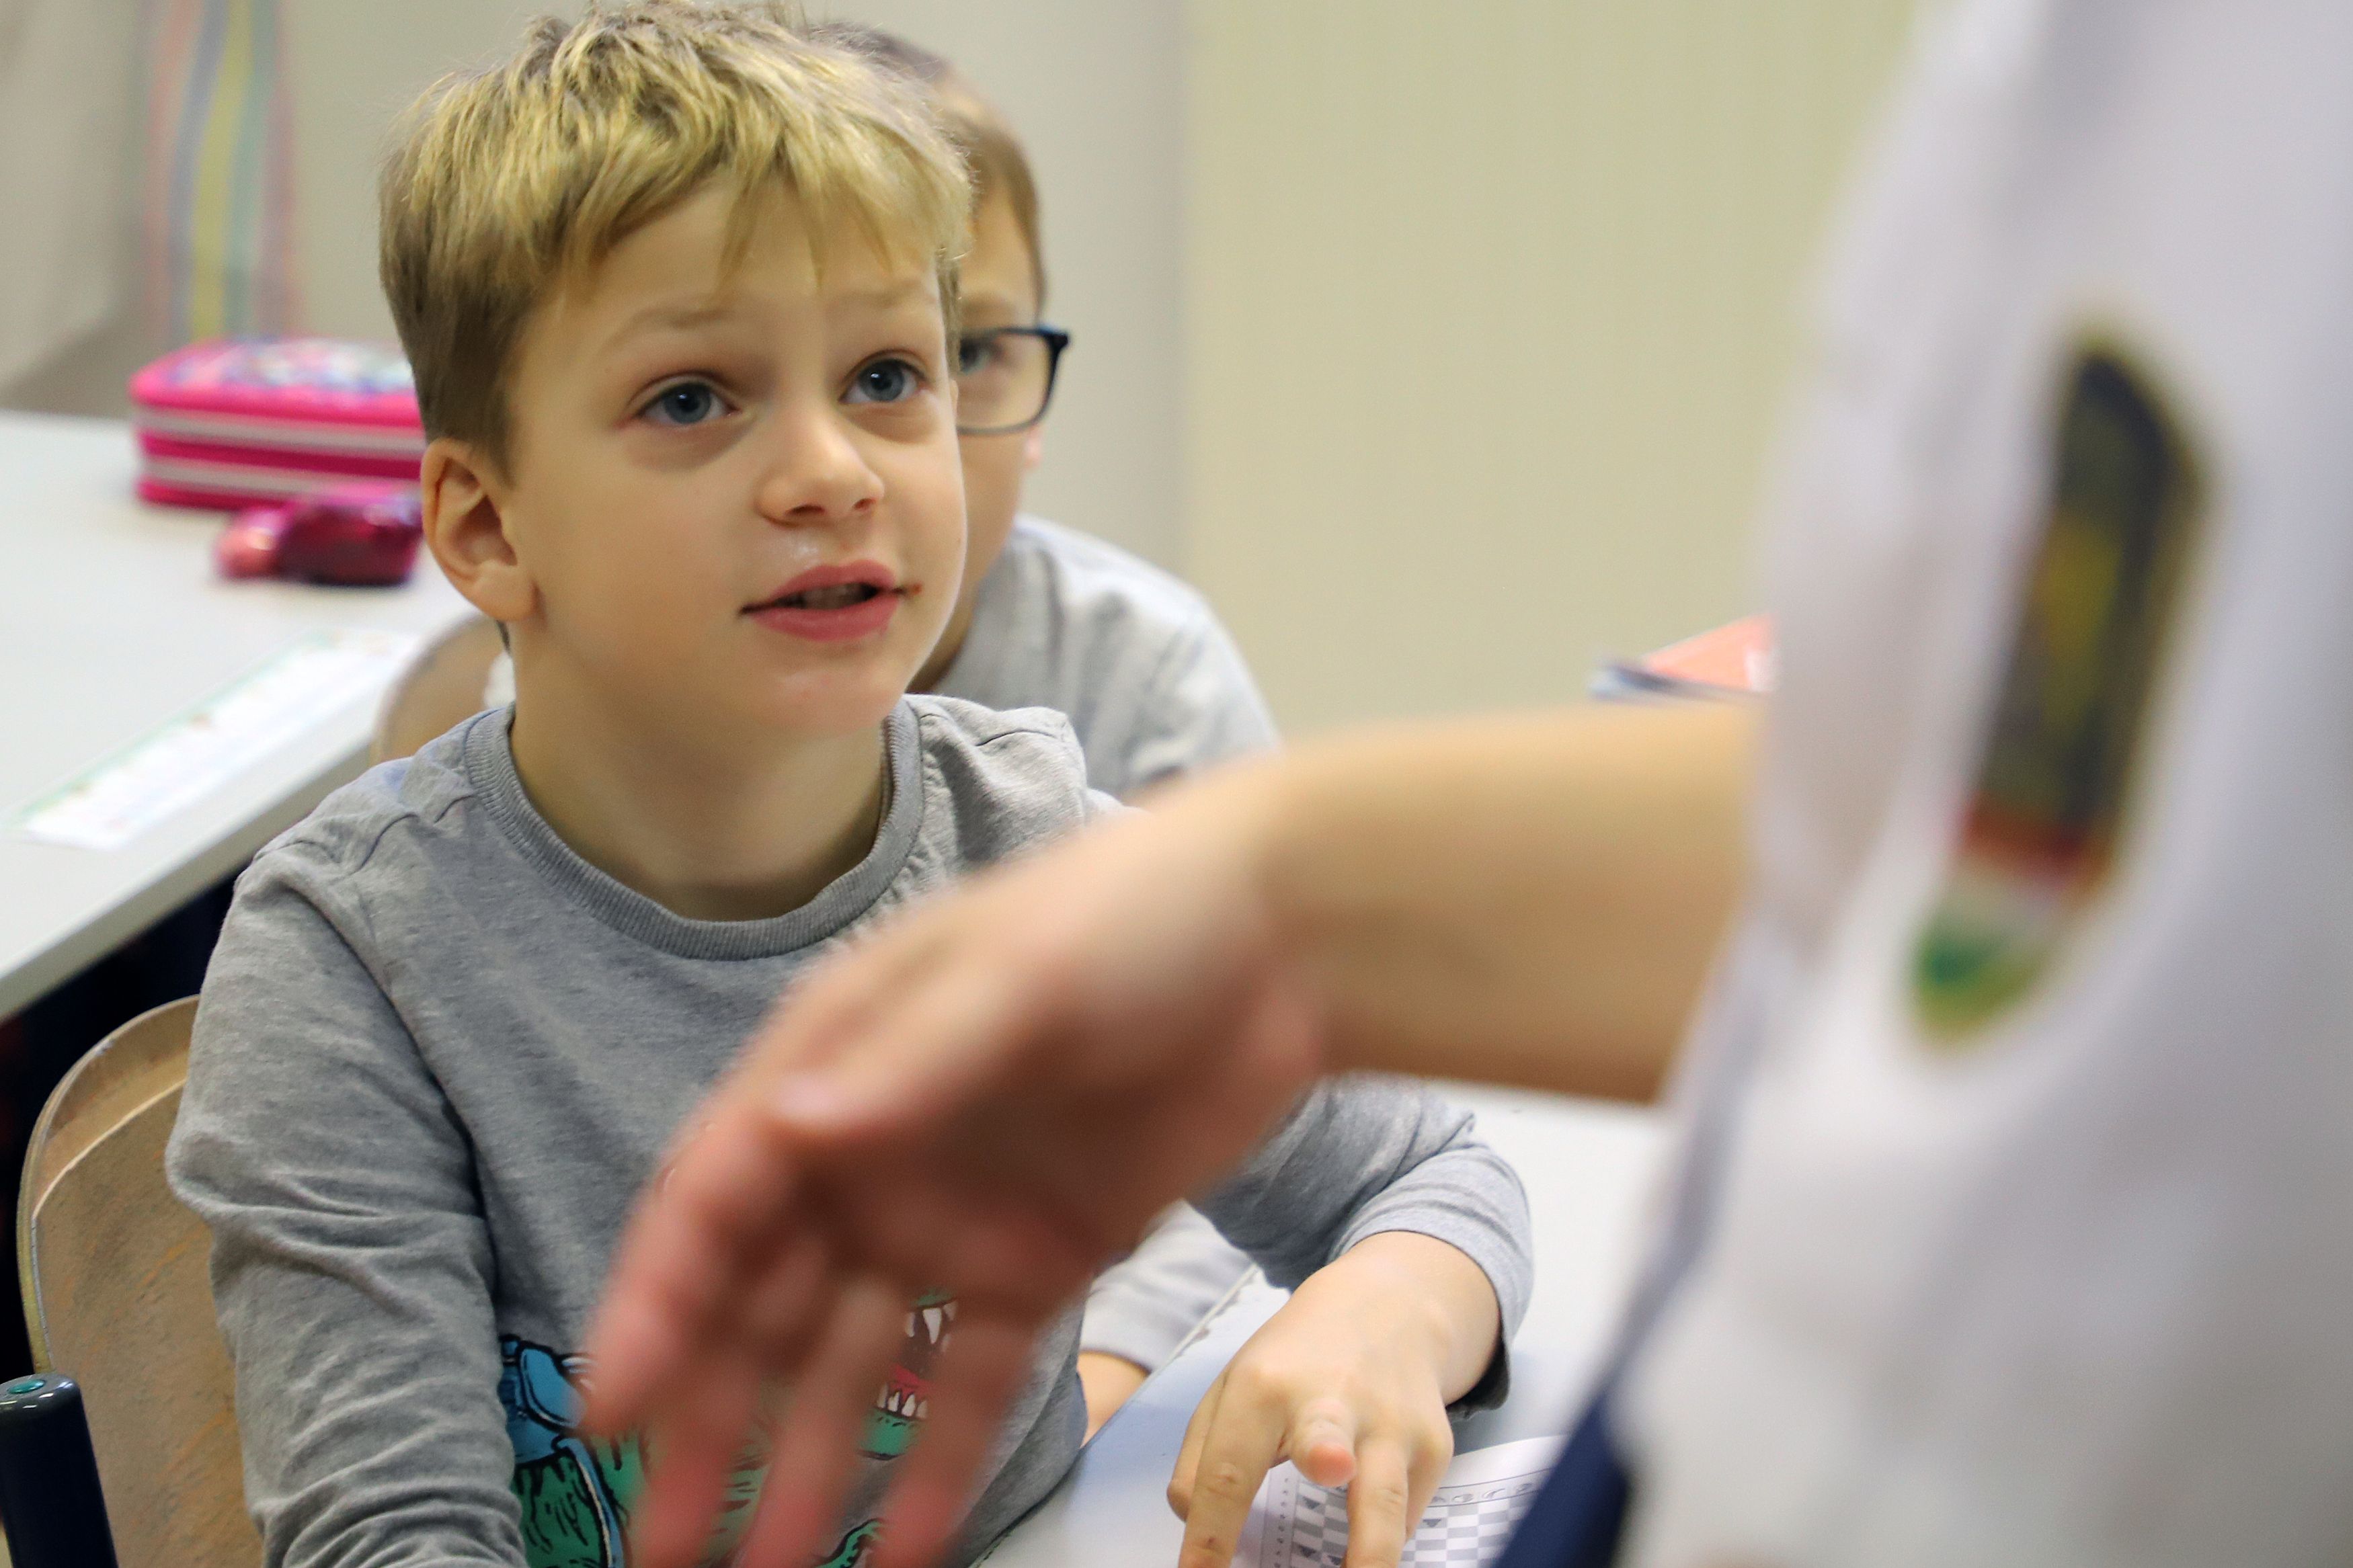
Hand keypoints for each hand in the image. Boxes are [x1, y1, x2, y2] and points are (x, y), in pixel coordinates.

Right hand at [583, 765, 1325, 1567]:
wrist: (1287, 939)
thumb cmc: (1135, 912)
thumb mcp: (1018, 972)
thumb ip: (911, 1059)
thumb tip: (792, 1127)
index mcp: (832, 1064)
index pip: (716, 1200)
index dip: (655, 1306)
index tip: (612, 1413)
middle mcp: (870, 1152)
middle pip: (765, 1305)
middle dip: (710, 1421)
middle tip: (663, 1545)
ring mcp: (953, 1216)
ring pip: (857, 1365)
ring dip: (809, 1468)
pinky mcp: (1042, 1263)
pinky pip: (976, 1383)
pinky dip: (940, 1467)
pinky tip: (900, 1555)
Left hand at [1169, 1234, 1499, 1567]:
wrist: (1387, 1308)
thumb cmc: (1293, 1363)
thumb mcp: (1233, 1387)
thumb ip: (1202, 1456)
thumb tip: (1195, 1525)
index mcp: (1264, 1386)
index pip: (1228, 1471)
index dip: (1210, 1534)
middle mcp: (1332, 1399)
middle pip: (1324, 1441)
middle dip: (1326, 1460)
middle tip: (1326, 1469)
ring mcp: (1391, 1424)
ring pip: (1385, 1501)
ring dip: (1373, 1556)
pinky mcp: (1435, 1446)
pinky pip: (1403, 1517)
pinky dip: (1381, 1542)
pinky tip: (1369, 1543)